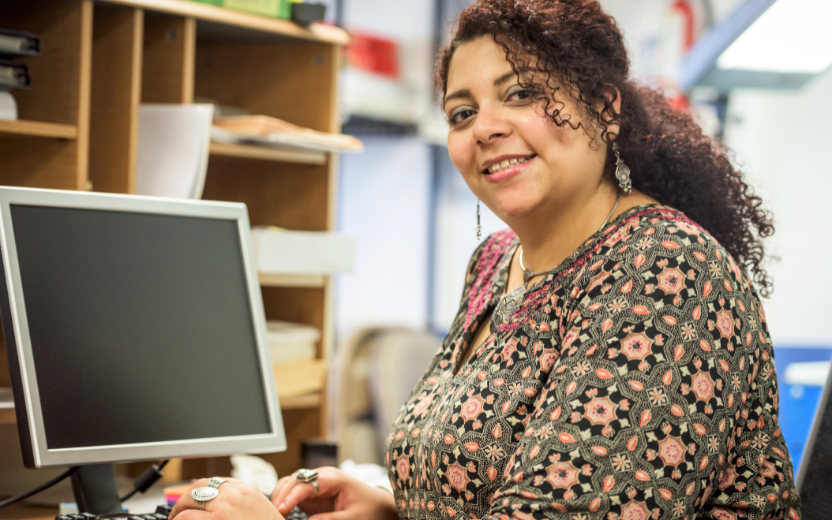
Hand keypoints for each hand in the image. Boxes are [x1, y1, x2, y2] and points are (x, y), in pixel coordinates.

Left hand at [170, 478, 283, 519]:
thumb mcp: (260, 511)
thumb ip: (241, 506)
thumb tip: (220, 509)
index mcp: (247, 491)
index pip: (216, 481)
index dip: (200, 490)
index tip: (193, 500)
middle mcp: (234, 495)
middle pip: (199, 487)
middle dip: (184, 500)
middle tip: (177, 514)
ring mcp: (223, 507)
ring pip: (188, 502)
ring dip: (177, 513)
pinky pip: (187, 518)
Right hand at [270, 467, 397, 519]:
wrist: (378, 506)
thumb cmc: (370, 509)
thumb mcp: (354, 518)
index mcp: (334, 478)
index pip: (306, 482)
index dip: (291, 495)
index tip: (280, 510)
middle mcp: (322, 477)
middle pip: (294, 480)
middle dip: (281, 495)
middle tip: (272, 513)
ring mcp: (316, 483)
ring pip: (290, 484)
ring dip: (280, 496)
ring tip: (273, 513)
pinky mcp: (313, 493)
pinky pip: (293, 492)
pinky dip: (284, 499)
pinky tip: (279, 511)